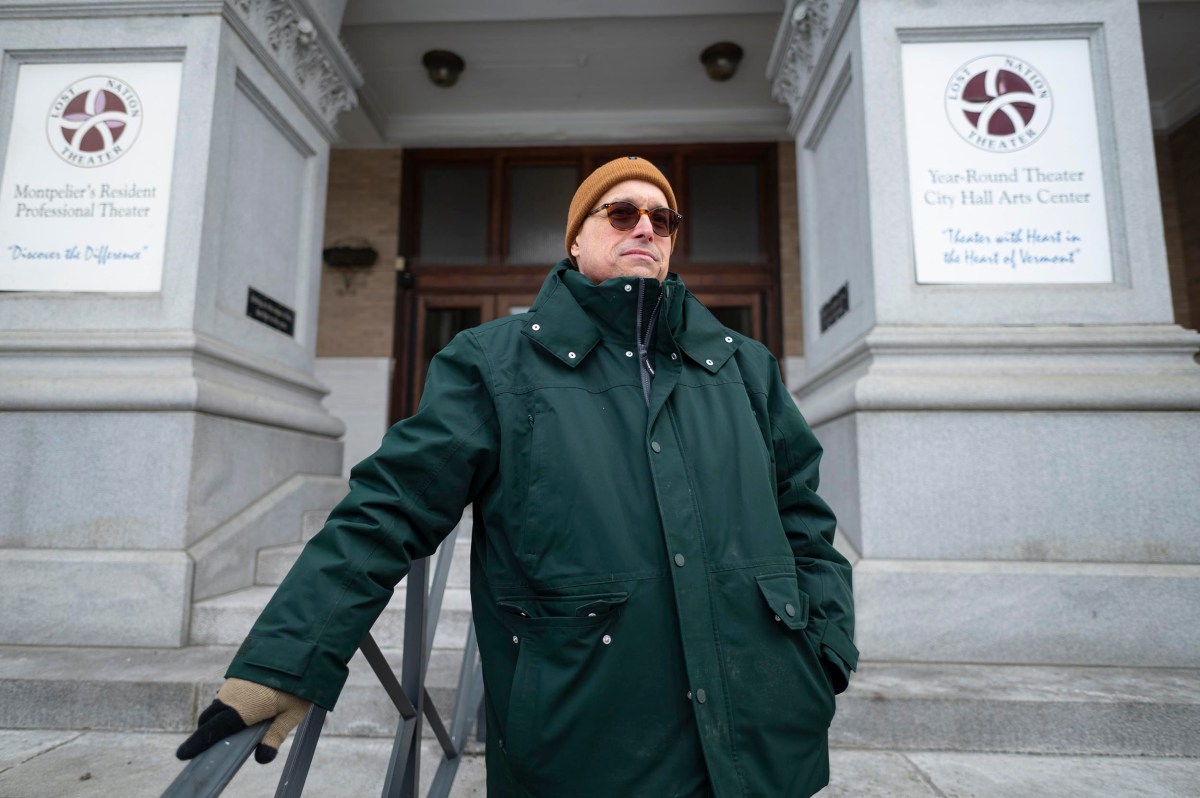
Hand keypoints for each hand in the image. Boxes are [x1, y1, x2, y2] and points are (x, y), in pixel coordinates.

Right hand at [176, 677, 311, 763]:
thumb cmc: (299, 683)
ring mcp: (234, 682)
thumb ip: (275, 735)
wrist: (298, 645)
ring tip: (233, 723)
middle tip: (212, 742)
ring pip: (219, 702)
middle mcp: (232, 696)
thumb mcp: (292, 713)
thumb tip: (261, 758)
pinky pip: (228, 691)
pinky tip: (246, 702)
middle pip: (210, 717)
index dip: (196, 744)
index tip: (182, 754)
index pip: (212, 731)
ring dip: (220, 714)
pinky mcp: (239, 672)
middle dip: (208, 730)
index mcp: (241, 710)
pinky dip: (230, 701)